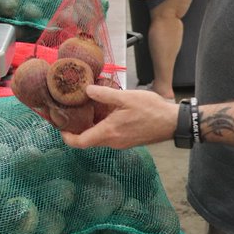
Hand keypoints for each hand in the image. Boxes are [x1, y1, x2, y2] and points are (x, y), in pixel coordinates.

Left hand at [59, 85, 179, 149]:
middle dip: (77, 130)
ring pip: (99, 138)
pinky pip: (109, 136)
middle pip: (88, 140)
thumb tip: (86, 90)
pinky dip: (102, 127)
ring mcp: (121, 143)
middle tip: (70, 115)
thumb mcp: (126, 97)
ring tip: (85, 111)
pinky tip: (104, 113)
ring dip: (90, 128)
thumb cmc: (151, 110)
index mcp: (109, 132)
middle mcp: (113, 141)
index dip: (67, 138)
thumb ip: (105, 94)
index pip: (81, 142)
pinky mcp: (128, 140)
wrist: (172, 122)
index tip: (60, 128)